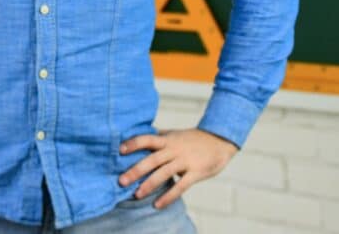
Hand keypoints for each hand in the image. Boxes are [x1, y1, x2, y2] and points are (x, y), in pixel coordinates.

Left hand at [118, 128, 238, 208]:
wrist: (220, 140)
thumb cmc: (193, 139)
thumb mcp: (174, 134)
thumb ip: (159, 137)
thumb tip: (138, 137)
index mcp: (167, 139)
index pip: (147, 139)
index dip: (133, 143)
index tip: (119, 150)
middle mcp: (173, 150)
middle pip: (152, 159)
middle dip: (136, 170)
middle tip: (121, 180)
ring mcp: (184, 161)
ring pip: (163, 173)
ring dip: (149, 185)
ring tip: (136, 195)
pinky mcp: (195, 173)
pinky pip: (180, 187)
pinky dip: (168, 197)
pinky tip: (157, 205)